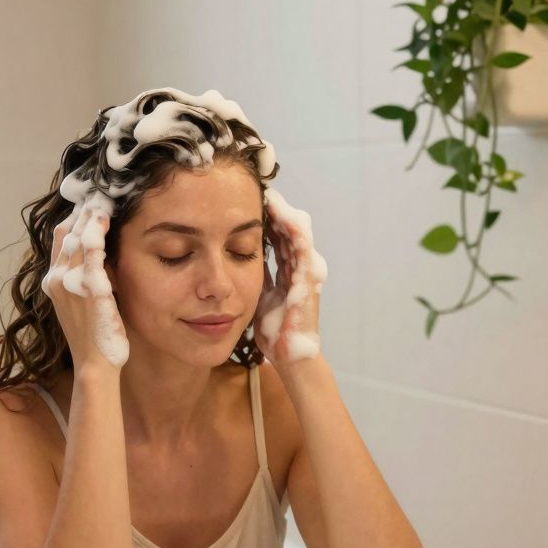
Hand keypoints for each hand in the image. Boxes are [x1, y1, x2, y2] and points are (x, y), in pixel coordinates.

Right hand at [42, 186, 129, 369]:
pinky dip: (95, 233)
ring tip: (102, 200)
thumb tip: (98, 253)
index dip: (73, 219)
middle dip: (82, 212)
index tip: (89, 204)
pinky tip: (103, 220)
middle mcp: (56, 279)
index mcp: (53, 281)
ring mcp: (70, 283)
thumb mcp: (83, 300)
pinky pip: (90, 254)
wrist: (94, 363)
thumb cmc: (94, 335)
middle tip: (99, 194)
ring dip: (88, 217)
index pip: (59, 240)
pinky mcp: (88, 289)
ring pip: (76, 238)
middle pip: (66, 233)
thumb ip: (85, 276)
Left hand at [255, 188, 327, 363]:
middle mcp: (300, 269)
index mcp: (289, 273)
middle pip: (289, 232)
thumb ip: (256, 280)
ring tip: (271, 197)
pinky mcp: (308, 280)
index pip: (279, 239)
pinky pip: (301, 249)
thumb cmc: (276, 332)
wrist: (291, 355)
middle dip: (276, 212)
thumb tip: (238, 263)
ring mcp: (306, 274)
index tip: (252, 204)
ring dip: (285, 215)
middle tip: (261, 192)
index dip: (268, 221)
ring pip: (298, 235)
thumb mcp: (260, 298)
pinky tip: (283, 215)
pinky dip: (293, 230)